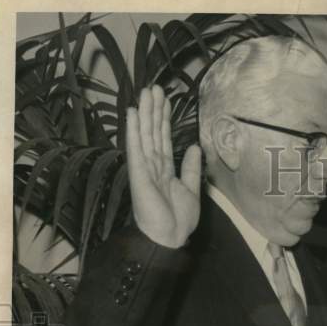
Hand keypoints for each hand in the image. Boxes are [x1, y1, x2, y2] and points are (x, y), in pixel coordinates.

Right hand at [126, 85, 201, 247]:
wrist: (170, 237)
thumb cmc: (178, 219)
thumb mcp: (191, 189)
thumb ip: (191, 168)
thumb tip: (194, 147)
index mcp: (165, 169)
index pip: (164, 139)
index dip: (164, 119)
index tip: (165, 100)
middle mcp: (152, 165)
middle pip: (153, 132)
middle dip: (154, 110)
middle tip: (154, 87)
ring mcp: (144, 168)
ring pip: (145, 135)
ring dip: (144, 113)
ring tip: (145, 92)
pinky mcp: (138, 174)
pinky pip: (136, 149)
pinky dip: (134, 131)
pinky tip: (132, 114)